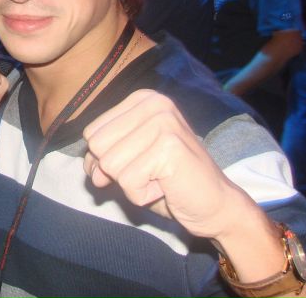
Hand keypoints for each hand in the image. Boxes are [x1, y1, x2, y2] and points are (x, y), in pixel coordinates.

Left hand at [83, 89, 246, 239]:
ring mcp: (163, 122)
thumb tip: (91, 171)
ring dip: (131, 184)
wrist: (214, 205)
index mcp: (142, 100)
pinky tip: (165, 187)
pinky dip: (142, 195)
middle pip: (98, 147)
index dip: (106, 159)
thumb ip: (102, 158)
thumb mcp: (128, 163)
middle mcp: (154, 103)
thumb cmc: (168, 183)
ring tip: (159, 178)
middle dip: (118, 171)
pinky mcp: (169, 147)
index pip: (92, 132)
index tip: (138, 162)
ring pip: (110, 165)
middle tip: (150, 173)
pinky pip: (128, 182)